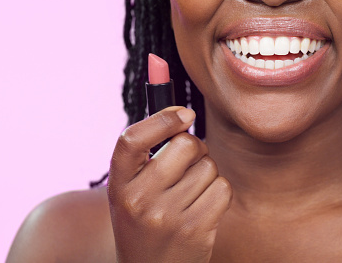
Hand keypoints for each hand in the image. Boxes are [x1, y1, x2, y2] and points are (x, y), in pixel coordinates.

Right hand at [108, 107, 231, 262]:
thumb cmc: (146, 223)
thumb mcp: (133, 192)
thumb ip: (149, 157)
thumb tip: (183, 113)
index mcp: (119, 186)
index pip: (131, 140)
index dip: (161, 119)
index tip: (184, 113)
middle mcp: (139, 200)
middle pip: (184, 145)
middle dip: (195, 148)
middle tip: (190, 162)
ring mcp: (167, 217)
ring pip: (208, 167)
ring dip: (207, 175)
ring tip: (191, 195)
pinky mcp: (195, 229)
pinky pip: (222, 188)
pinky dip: (219, 194)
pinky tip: (204, 209)